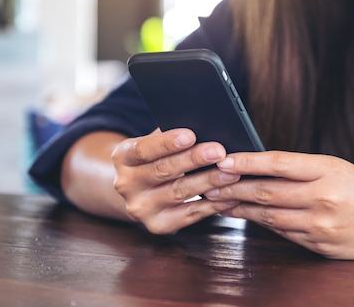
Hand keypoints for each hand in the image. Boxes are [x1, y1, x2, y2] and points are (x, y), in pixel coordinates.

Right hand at [111, 128, 240, 233]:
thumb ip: (171, 137)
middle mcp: (126, 184)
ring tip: (231, 173)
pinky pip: (190, 214)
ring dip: (208, 182)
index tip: (190, 135)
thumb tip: (205, 127)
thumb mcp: (153, 144)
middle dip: (194, 160)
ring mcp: (140, 208)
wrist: (138, 191)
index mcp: (122, 157)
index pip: (143, 149)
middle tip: (219, 152)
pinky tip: (229, 196)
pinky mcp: (158, 225)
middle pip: (163, 170)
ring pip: (179, 192)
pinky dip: (212, 205)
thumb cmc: (154, 159)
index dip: (167, 143)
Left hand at [204, 151, 353, 259]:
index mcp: (331, 171)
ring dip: (241, 209)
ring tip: (220, 201)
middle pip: (267, 191)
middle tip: (210, 182)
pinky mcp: (322, 248)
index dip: (247, 161)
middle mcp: (325, 198)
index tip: (224, 159)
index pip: (279, 163)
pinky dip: (263, 224)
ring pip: (269, 216)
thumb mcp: (344, 169)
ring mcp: (323, 227)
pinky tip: (248, 217)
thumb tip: (264, 169)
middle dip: (233, 187)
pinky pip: (284, 234)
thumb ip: (306, 170)